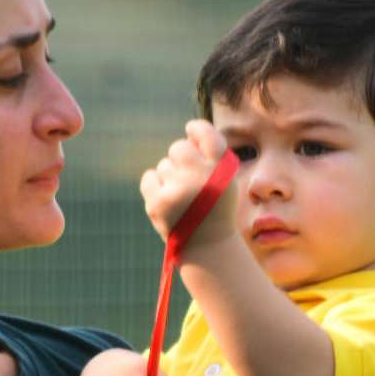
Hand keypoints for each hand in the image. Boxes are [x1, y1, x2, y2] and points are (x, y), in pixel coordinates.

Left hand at [140, 120, 237, 251]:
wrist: (208, 246)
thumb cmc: (216, 207)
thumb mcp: (226, 180)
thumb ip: (212, 155)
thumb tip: (188, 132)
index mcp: (222, 170)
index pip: (206, 134)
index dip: (196, 129)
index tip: (190, 130)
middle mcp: (201, 177)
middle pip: (179, 147)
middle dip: (182, 159)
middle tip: (189, 179)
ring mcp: (178, 190)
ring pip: (164, 165)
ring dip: (171, 177)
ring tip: (183, 198)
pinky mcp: (158, 204)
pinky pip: (149, 177)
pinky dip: (155, 186)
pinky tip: (168, 200)